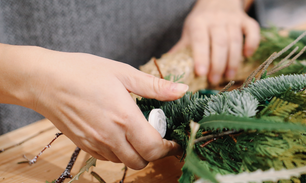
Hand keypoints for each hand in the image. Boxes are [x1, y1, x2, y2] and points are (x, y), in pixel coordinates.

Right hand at [0, 44, 186, 169]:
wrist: (42, 80)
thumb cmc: (82, 71)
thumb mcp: (123, 72)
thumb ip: (154, 86)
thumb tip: (182, 91)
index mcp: (124, 118)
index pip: (154, 148)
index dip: (169, 148)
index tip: (174, 140)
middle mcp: (110, 135)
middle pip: (141, 161)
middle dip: (154, 153)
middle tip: (158, 137)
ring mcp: (95, 143)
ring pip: (124, 162)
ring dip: (136, 153)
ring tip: (137, 133)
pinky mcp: (83, 145)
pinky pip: (108, 157)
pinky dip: (119, 152)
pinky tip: (118, 133)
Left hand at [169, 0, 260, 84]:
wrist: (218, 0)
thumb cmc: (202, 21)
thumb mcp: (189, 31)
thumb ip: (182, 50)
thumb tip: (168, 70)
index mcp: (199, 22)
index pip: (200, 40)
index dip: (201, 57)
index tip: (201, 73)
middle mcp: (216, 19)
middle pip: (220, 43)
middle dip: (217, 64)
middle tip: (214, 80)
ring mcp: (233, 19)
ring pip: (235, 40)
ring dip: (233, 60)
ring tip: (228, 76)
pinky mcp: (246, 20)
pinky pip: (252, 31)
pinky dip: (252, 43)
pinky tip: (247, 55)